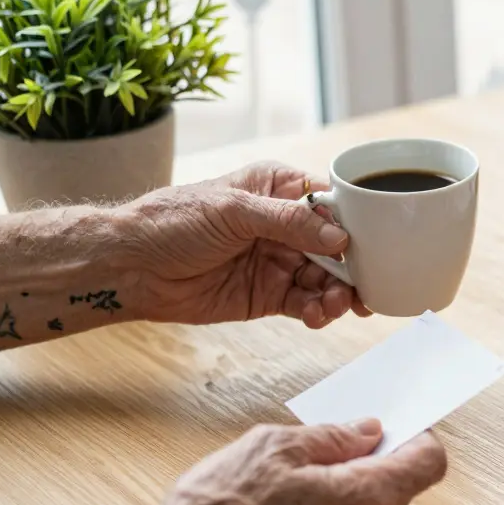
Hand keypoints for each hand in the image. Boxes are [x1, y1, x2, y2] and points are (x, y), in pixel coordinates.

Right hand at [95, 420, 446, 504]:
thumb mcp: (275, 448)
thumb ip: (334, 436)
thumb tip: (368, 431)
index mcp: (369, 500)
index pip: (429, 462)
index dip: (416, 436)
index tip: (397, 425)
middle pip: (396, 489)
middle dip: (369, 464)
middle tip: (324, 448)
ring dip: (344, 494)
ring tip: (290, 484)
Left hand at [122, 162, 370, 327]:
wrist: (130, 267)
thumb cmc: (172, 222)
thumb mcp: (233, 210)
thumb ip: (289, 222)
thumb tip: (340, 238)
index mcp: (279, 189)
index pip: (332, 203)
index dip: (356, 224)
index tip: (373, 245)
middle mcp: (286, 225)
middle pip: (338, 246)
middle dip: (354, 267)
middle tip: (363, 287)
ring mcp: (280, 262)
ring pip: (327, 279)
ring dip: (338, 293)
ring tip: (337, 305)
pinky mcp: (269, 295)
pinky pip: (306, 304)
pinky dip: (317, 312)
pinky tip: (317, 315)